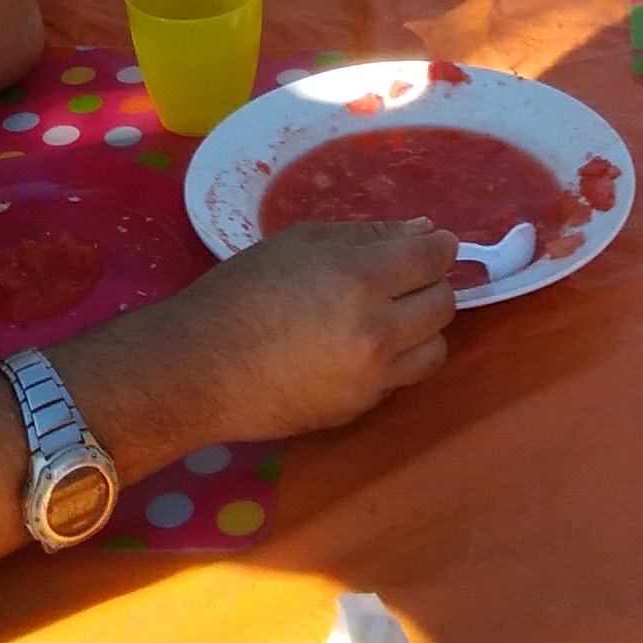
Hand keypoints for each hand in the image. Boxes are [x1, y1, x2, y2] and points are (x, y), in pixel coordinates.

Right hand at [114, 219, 456, 439]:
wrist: (199, 369)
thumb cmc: (240, 292)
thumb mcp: (298, 242)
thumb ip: (366, 235)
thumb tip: (422, 233)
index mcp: (360, 279)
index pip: (432, 258)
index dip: (440, 246)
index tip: (435, 243)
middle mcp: (378, 332)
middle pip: (443, 304)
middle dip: (432, 284)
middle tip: (404, 277)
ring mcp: (373, 378)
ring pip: (436, 349)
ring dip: (422, 327)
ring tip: (390, 316)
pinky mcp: (360, 409)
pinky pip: (401, 378)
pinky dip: (393, 359)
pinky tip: (357, 348)